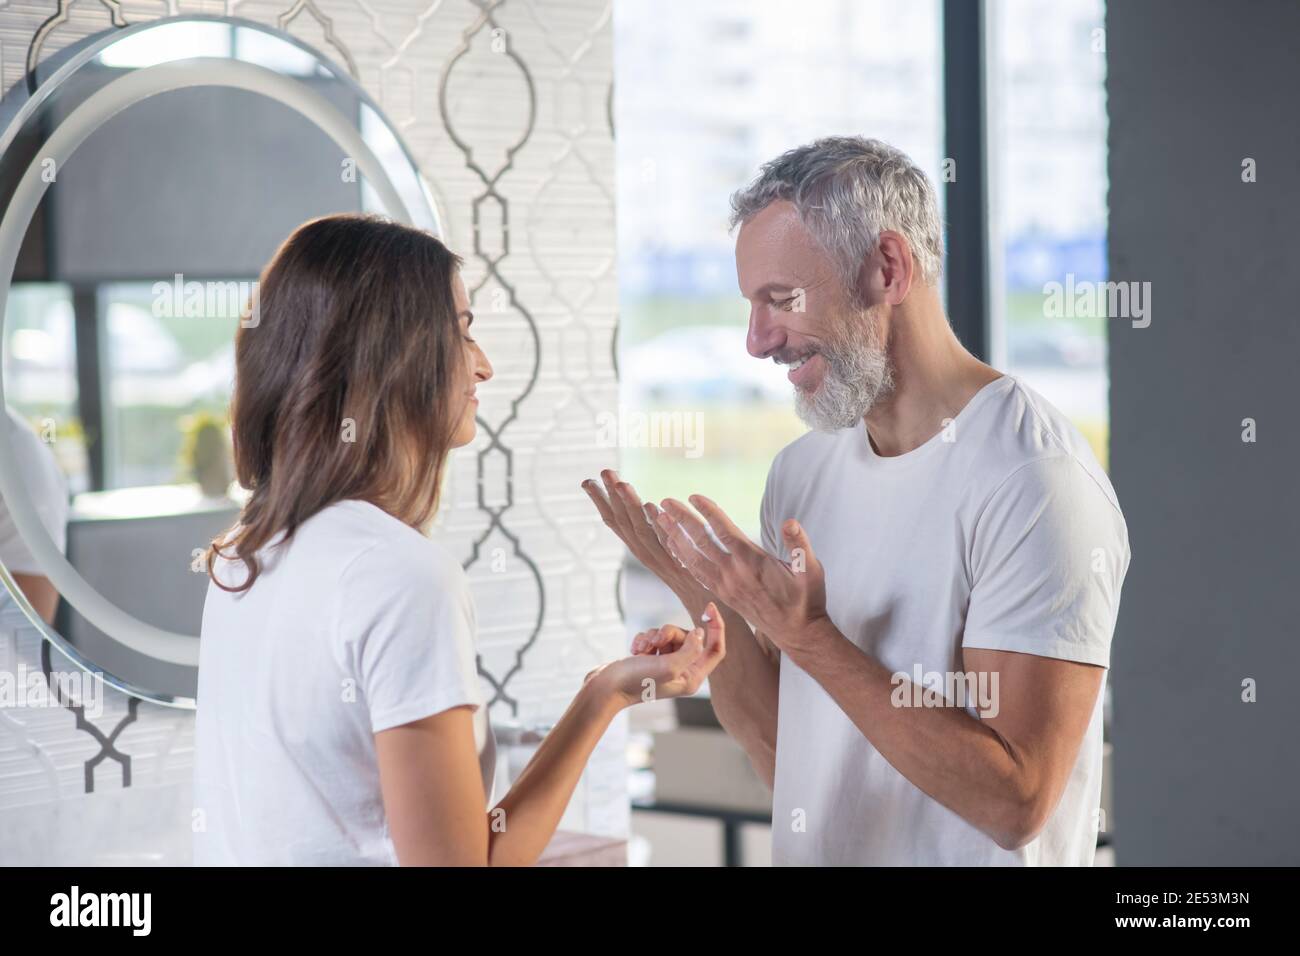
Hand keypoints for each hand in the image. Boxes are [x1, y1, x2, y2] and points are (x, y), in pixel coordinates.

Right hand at [581, 470, 709, 610]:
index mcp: (644, 552)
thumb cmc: (694, 581)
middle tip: (601, 471)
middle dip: (610, 498)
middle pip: (623, 524)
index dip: (602, 503)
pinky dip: (658, 525)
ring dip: (630, 506)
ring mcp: (666, 562)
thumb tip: (655, 508)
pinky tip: (652, 507)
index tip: (588, 482)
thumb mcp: (673, 555)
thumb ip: (663, 534)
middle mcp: (649, 556)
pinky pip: (668, 544)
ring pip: (642, 531)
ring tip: (621, 483)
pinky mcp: (685, 567)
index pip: (617, 524)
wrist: (714, 612)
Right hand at [585, 602, 725, 706]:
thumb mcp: (669, 666)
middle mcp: (682, 671)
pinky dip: (644, 639)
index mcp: (692, 678)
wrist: (606, 687)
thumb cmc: (637, 680)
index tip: (709, 606)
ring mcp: (666, 664)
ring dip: (654, 636)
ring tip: (642, 650)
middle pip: (689, 638)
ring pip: (670, 635)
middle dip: (671, 633)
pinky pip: (655, 637)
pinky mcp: (651, 658)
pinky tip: (634, 650)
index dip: (717, 627)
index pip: (715, 649)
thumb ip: (690, 649)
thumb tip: (700, 632)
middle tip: (656, 641)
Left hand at [655, 495, 828, 656]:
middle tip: (665, 502)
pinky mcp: (722, 595)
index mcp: (752, 562)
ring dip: (674, 537)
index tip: (693, 495)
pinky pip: (696, 573)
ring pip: (692, 558)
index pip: (724, 531)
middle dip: (681, 520)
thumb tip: (790, 523)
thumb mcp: (811, 570)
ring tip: (659, 520)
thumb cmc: (806, 598)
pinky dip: (682, 558)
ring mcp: (725, 586)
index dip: (708, 512)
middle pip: (700, 541)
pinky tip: (673, 547)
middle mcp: (733, 574)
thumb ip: (800, 545)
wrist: (796, 632)